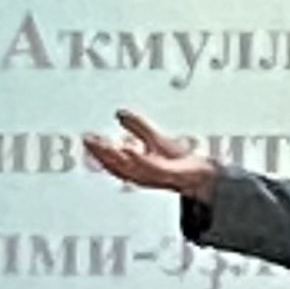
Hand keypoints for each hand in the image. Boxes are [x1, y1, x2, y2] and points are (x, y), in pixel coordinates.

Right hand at [83, 108, 219, 205]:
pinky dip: (140, 161)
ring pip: (131, 168)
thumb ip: (137, 126)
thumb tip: (119, 112)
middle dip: (102, 153)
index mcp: (136, 167)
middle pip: (118, 165)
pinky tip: (132, 151)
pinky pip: (153, 168)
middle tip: (89, 140)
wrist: (202, 175)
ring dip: (116, 157)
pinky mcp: (171, 174)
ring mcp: (157, 175)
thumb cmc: (178, 161)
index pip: (113, 160)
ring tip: (106, 145)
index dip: (98, 150)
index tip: (87, 137)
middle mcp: (143, 174)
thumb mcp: (154, 138)